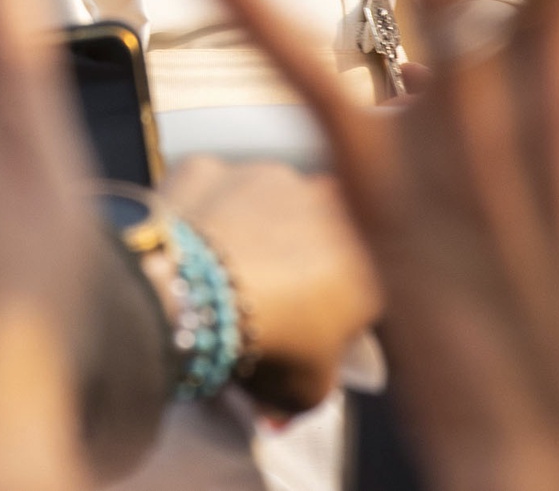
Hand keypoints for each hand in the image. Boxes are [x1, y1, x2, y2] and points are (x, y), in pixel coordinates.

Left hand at [161, 156, 378, 415]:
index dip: (339, 311)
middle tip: (268, 301)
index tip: (313, 332)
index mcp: (368, 256)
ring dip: (254, 229)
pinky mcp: (211, 166)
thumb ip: (319, 377)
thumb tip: (290, 393)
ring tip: (225, 274)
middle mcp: (325, 200)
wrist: (191, 296)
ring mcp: (265, 175)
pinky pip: (211, 192)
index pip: (365, 283)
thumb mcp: (309, 391)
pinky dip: (204, 215)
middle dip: (300, 259)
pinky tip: (190, 249)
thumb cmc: (265, 346)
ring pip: (265, 202)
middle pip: (318, 231)